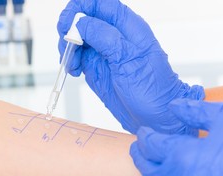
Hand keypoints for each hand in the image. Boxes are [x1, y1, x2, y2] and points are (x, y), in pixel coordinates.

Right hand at [57, 0, 203, 133]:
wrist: (156, 117)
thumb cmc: (153, 90)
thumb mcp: (129, 60)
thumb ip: (104, 37)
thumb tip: (80, 24)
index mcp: (127, 26)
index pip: (99, 3)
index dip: (79, 8)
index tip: (66, 24)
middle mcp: (114, 36)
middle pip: (83, 19)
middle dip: (69, 30)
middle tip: (67, 47)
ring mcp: (104, 52)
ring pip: (77, 38)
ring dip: (68, 48)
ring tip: (73, 64)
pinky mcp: (97, 67)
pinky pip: (77, 56)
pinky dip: (70, 62)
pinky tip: (75, 71)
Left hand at [130, 99, 222, 175]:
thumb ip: (195, 110)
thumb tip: (174, 106)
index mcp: (181, 155)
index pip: (149, 144)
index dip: (145, 136)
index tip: (145, 133)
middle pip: (146, 167)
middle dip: (141, 155)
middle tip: (140, 148)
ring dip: (152, 174)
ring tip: (154, 165)